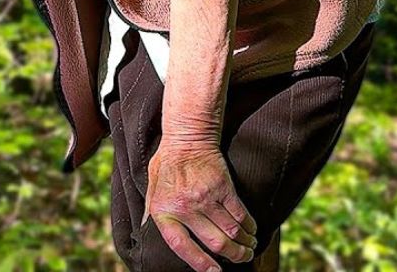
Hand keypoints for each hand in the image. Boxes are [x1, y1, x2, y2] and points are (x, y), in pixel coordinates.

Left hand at [143, 139, 257, 270]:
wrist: (186, 137)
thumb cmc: (167, 163)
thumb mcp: (151, 189)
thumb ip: (151, 211)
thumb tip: (145, 230)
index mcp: (164, 211)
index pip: (181, 246)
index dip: (200, 263)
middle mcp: (185, 207)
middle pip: (216, 243)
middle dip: (234, 255)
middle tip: (242, 257)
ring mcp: (205, 197)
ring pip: (232, 231)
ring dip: (244, 243)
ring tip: (249, 247)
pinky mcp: (223, 187)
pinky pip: (240, 214)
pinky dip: (249, 226)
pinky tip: (251, 230)